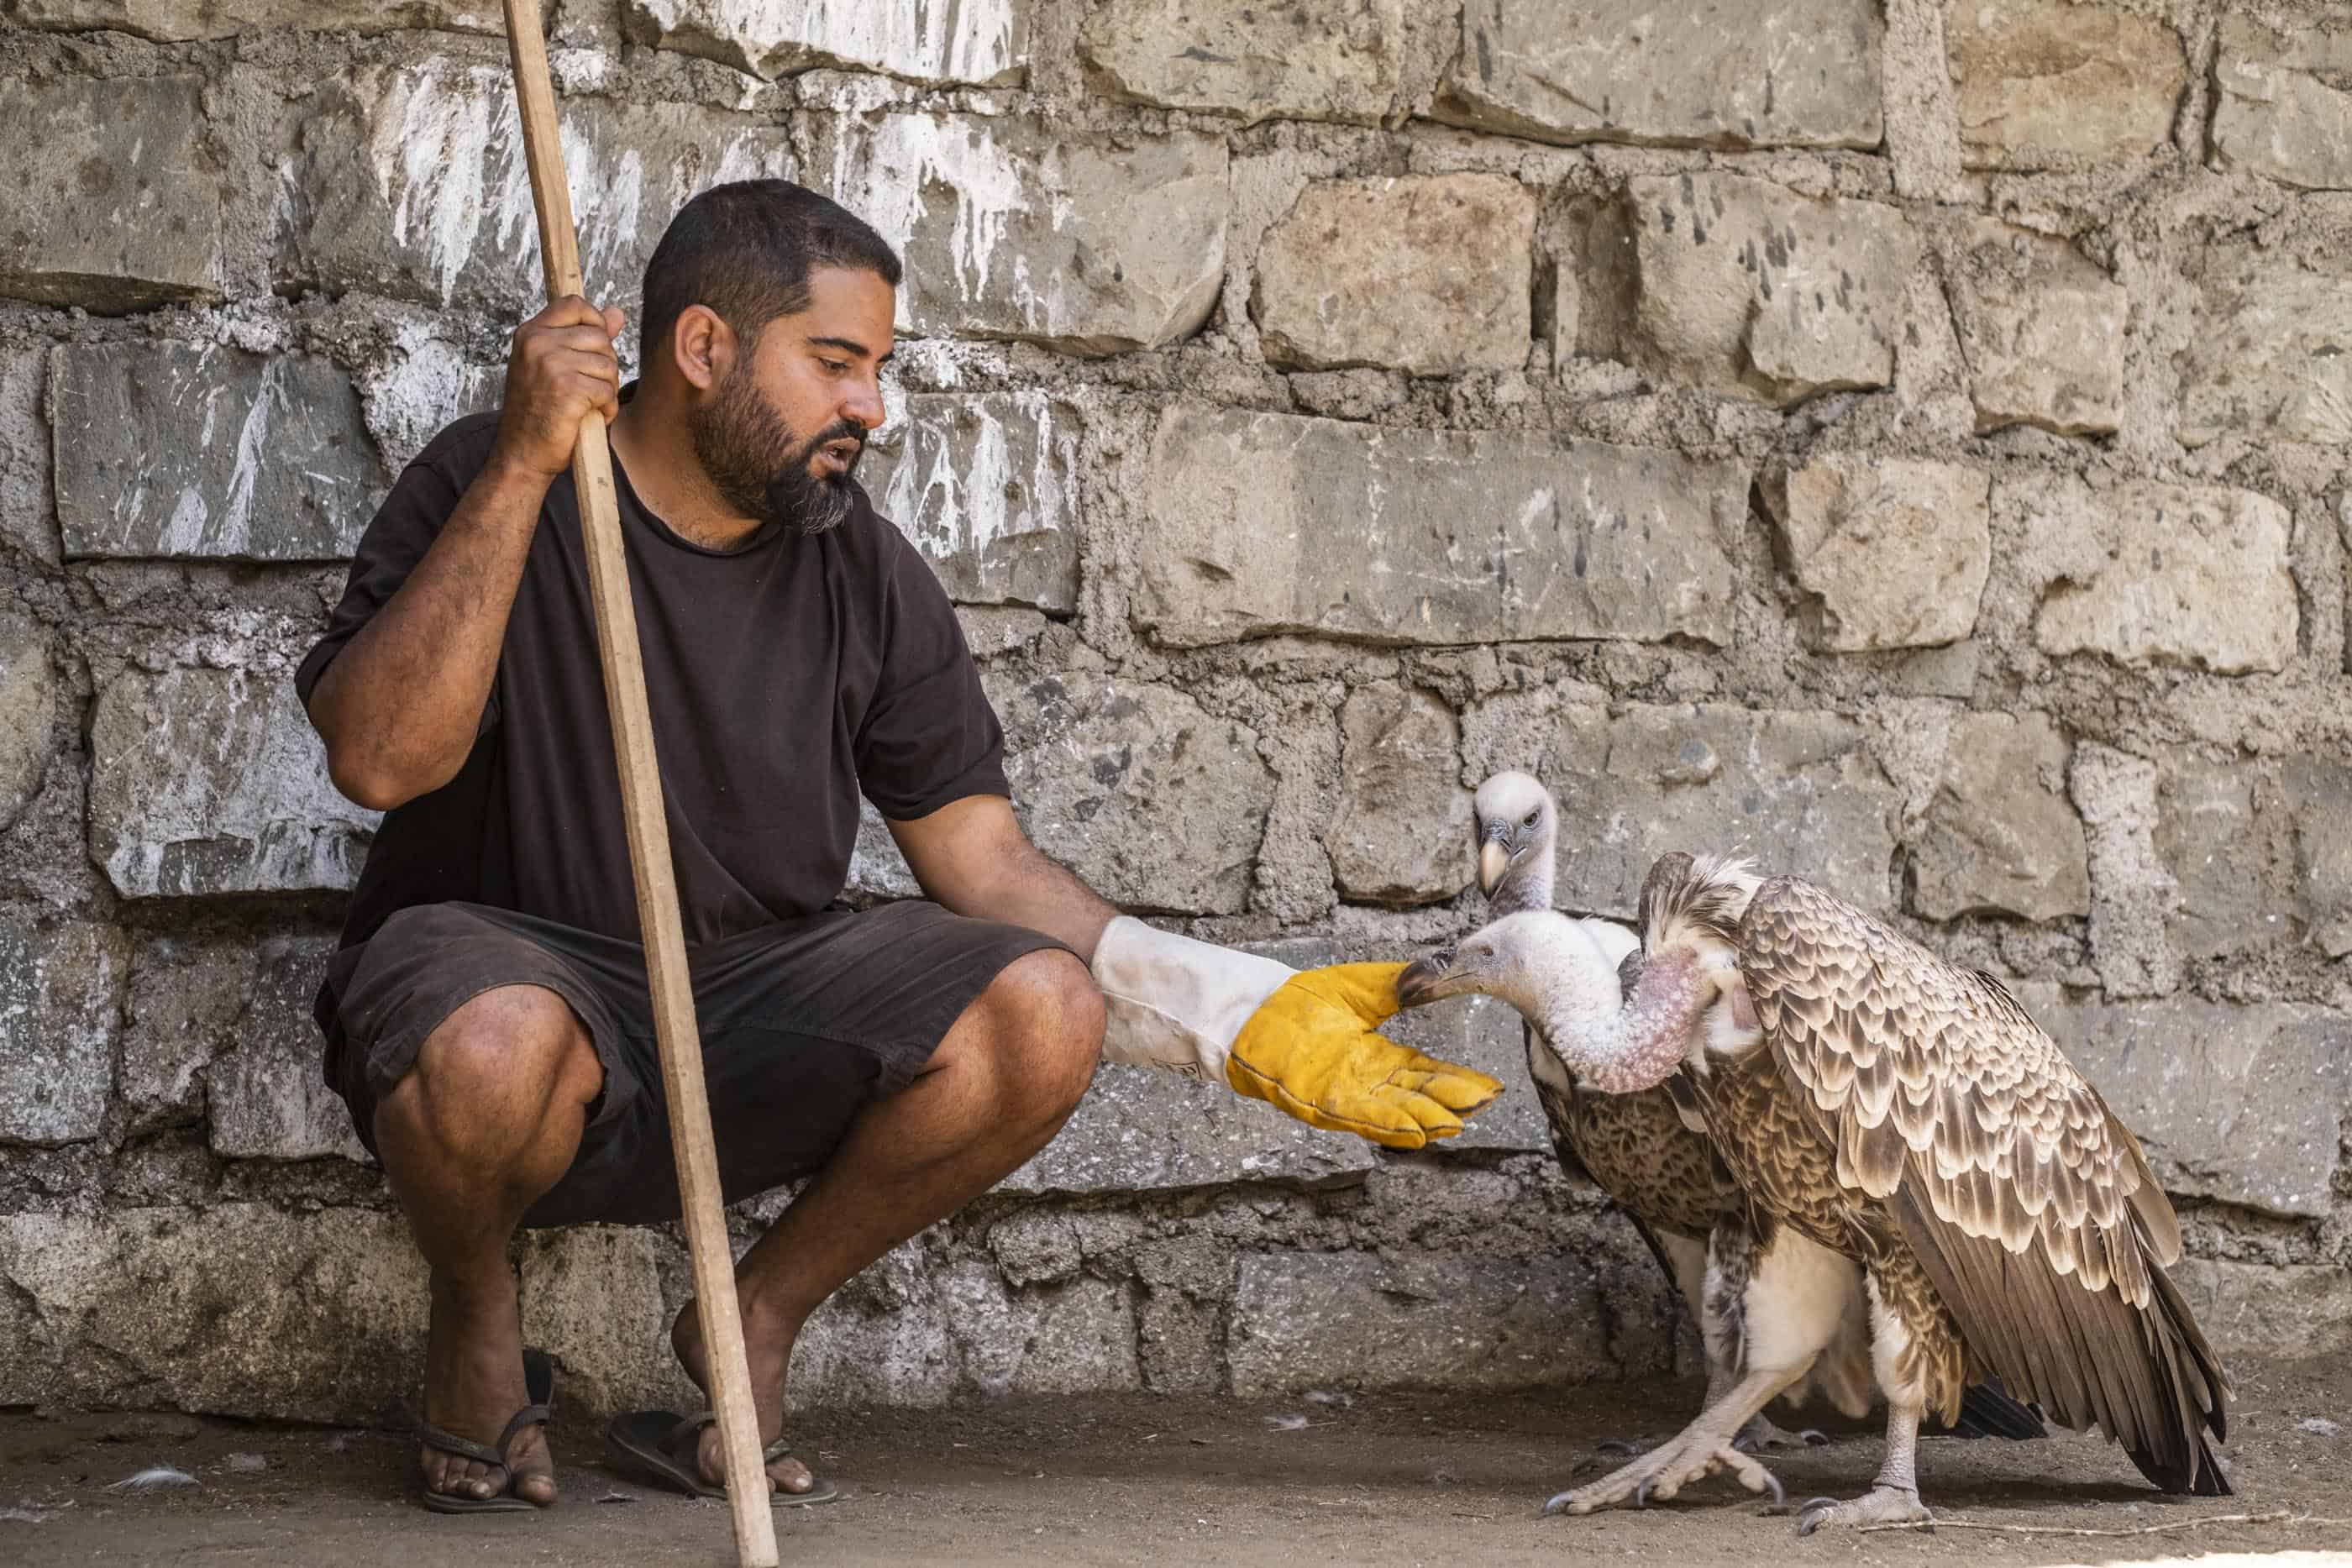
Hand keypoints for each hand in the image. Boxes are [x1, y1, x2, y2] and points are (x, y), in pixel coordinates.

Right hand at [490, 295, 624, 482]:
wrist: (521, 453)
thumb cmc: (538, 411)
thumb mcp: (553, 365)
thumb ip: (585, 336)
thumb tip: (617, 313)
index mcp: (531, 333)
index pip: (574, 304)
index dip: (595, 322)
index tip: (594, 347)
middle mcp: (538, 343)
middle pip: (599, 337)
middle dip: (605, 365)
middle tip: (588, 388)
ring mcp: (551, 365)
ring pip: (608, 365)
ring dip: (606, 390)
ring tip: (586, 405)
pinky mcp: (567, 389)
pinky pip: (607, 391)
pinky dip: (606, 409)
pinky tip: (589, 417)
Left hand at [1225, 963, 1503, 1149]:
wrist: (1253, 1007)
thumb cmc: (1300, 999)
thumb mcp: (1360, 988)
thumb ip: (1395, 985)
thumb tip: (1433, 974)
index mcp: (1379, 1056)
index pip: (1426, 1073)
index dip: (1456, 1082)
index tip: (1489, 1088)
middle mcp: (1367, 1081)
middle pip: (1416, 1097)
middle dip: (1450, 1104)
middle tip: (1483, 1108)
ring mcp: (1344, 1095)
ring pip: (1393, 1113)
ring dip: (1424, 1120)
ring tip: (1456, 1124)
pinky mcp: (1318, 1101)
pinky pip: (1357, 1117)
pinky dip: (1387, 1124)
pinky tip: (1414, 1131)